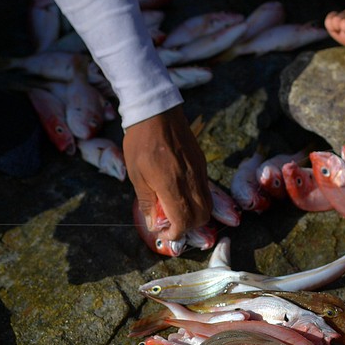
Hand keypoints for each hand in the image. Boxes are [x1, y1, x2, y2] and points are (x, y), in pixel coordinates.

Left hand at [123, 105, 210, 240]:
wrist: (156, 111)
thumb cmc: (140, 142)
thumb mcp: (136, 174)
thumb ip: (147, 201)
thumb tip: (154, 223)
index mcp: (172, 185)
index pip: (184, 221)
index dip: (176, 233)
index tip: (165, 233)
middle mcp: (191, 180)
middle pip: (202, 217)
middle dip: (189, 227)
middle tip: (172, 225)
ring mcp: (199, 171)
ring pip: (207, 204)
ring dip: (195, 214)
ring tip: (177, 211)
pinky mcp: (202, 163)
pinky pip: (205, 189)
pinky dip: (197, 200)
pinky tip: (181, 194)